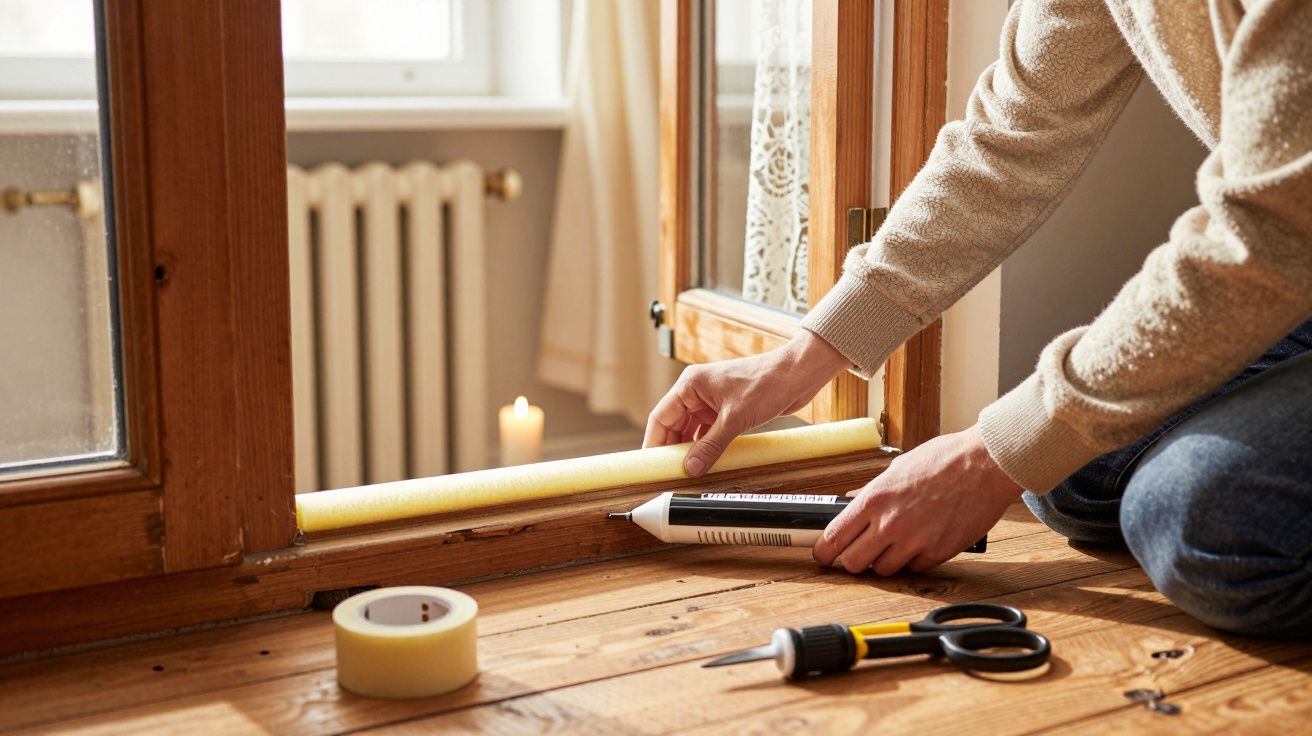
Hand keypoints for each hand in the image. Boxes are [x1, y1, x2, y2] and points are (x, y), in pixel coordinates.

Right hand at [644, 330, 849, 475]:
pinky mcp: (727, 410)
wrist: (798, 374)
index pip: (661, 417)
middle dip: (671, 449)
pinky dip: (706, 446)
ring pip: (691, 430)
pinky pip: (709, 432)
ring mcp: (712, 401)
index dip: (653, 442)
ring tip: (687, 471)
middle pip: (674, 425)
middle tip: (669, 473)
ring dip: (690, 449)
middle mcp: (697, 392)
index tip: (650, 463)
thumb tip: (691, 468)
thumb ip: (710, 446)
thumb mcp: (735, 419)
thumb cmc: (767, 383)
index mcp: (690, 385)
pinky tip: (707, 461)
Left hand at [813, 424, 1022, 574]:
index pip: (834, 537)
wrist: (985, 464)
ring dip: (884, 561)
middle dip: (852, 560)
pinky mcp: (938, 553)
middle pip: (853, 563)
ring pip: (883, 570)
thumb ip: (872, 489)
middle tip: (857, 553)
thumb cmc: (944, 459)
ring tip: (894, 544)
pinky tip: (919, 543)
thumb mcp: (897, 467)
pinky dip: (912, 561)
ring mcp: (914, 541)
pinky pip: (914, 569)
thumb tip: (852, 499)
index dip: (823, 552)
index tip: (822, 555)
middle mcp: (890, 523)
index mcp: (874, 499)